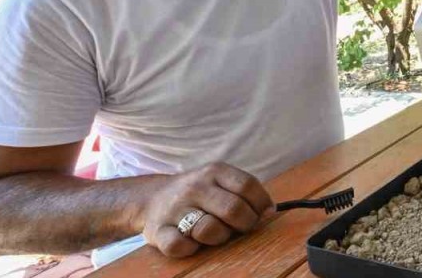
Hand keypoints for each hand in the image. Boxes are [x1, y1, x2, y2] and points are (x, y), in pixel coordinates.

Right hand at [141, 162, 274, 257]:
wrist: (151, 198)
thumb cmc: (197, 194)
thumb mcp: (220, 181)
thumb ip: (245, 192)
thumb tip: (270, 210)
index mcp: (214, 171)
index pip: (248, 185)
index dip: (261, 203)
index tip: (262, 213)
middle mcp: (195, 187)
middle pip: (233, 209)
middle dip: (245, 224)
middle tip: (240, 227)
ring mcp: (176, 209)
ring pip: (209, 229)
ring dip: (219, 237)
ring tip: (215, 232)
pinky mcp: (159, 230)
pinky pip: (180, 246)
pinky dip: (190, 248)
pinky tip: (192, 242)